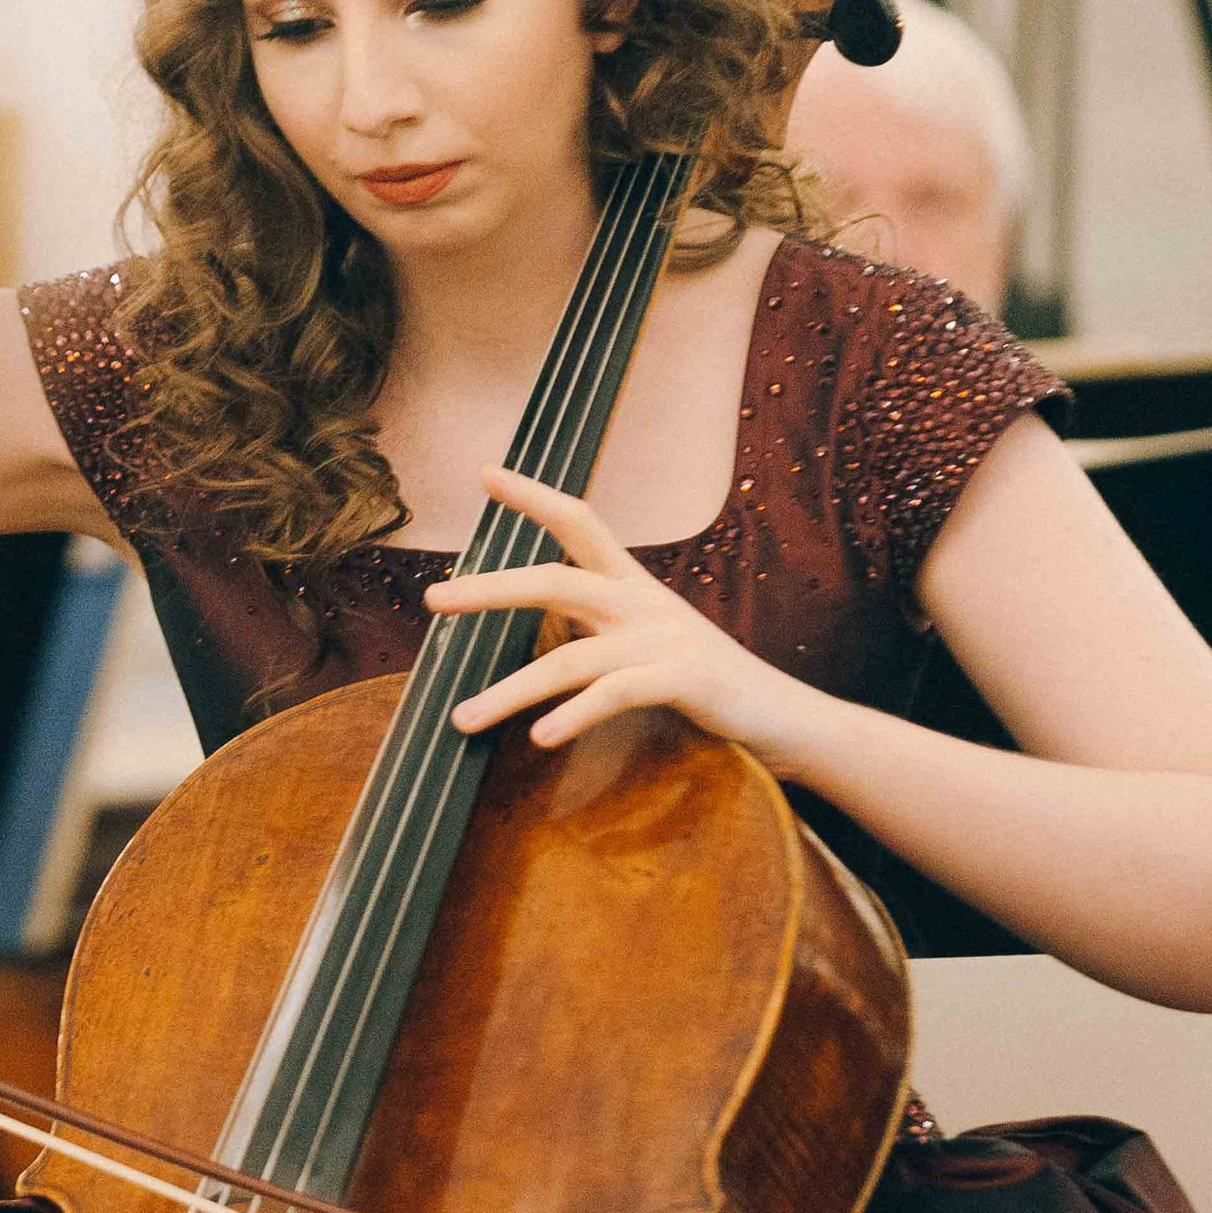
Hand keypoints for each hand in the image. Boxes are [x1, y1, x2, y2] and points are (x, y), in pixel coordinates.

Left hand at [427, 469, 821, 765]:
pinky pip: (616, 693)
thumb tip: (539, 643)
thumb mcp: (645, 644)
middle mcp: (643, 603)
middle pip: (555, 580)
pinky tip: (541, 738)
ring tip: (462, 718)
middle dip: (490, 589)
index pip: (580, 523)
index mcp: (632, 586)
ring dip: (509, 691)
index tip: (485, 474)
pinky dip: (575, 715)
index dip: (534, 496)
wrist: (779, 715)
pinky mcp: (683, 680)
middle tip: (432, 600)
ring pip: (570, 657)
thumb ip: (597, 632)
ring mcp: (663, 640)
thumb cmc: (702, 683)